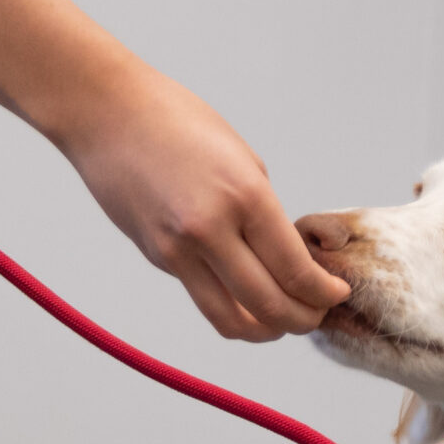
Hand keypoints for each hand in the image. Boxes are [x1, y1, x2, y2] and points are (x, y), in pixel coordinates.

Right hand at [57, 62, 350, 341]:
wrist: (106, 112)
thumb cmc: (177, 122)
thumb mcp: (241, 158)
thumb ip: (264, 212)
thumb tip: (287, 259)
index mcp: (245, 196)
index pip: (296, 271)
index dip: (324, 293)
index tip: (337, 294)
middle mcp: (211, 229)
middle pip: (271, 307)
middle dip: (304, 320)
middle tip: (317, 315)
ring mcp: (179, 250)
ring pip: (233, 321)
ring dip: (267, 331)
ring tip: (283, 321)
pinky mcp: (158, 258)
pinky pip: (204, 299)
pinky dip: (233, 308)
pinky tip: (246, 297)